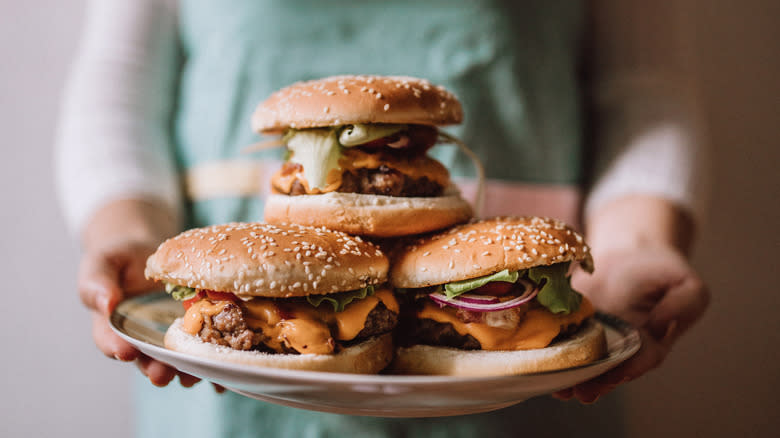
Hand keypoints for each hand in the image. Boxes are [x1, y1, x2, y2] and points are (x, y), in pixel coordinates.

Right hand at [78, 199, 212, 388]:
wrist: (148, 249)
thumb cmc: (120, 257)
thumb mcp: (103, 262)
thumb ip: (98, 283)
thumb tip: (105, 304)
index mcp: (111, 325)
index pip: (110, 341)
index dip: (116, 348)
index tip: (126, 352)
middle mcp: (139, 338)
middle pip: (145, 359)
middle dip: (154, 369)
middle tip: (161, 375)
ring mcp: (167, 337)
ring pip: (174, 360)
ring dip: (183, 371)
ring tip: (192, 376)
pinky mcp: (192, 331)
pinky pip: (200, 349)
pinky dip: (209, 360)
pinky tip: (221, 367)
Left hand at [553, 196, 708, 402]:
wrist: (632, 253)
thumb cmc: (664, 272)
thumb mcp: (687, 285)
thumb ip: (682, 306)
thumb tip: (660, 325)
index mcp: (654, 341)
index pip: (642, 360)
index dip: (629, 369)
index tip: (615, 376)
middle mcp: (623, 346)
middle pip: (610, 369)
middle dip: (595, 382)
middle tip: (580, 392)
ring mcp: (598, 337)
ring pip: (585, 361)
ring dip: (571, 375)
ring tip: (557, 387)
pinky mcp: (576, 324)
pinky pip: (563, 340)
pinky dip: (553, 352)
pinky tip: (539, 362)